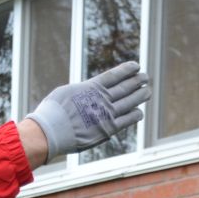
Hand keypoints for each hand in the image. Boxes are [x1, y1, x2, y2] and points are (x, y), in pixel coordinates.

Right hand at [25, 62, 151, 161]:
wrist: (51, 131)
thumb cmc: (52, 113)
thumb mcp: (65, 93)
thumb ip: (80, 92)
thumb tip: (86, 92)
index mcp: (91, 87)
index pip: (114, 75)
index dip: (127, 70)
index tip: (136, 66)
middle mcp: (102, 99)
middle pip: (125, 87)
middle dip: (136, 81)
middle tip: (145, 77)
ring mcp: (106, 114)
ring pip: (129, 102)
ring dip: (140, 95)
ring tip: (147, 91)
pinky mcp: (107, 130)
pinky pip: (126, 121)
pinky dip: (134, 115)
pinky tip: (139, 112)